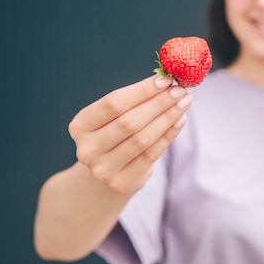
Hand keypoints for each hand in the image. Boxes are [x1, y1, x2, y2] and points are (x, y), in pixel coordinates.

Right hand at [68, 75, 190, 194]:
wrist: (105, 175)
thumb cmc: (114, 135)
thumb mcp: (113, 118)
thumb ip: (134, 100)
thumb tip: (167, 81)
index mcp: (80, 125)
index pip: (113, 103)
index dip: (142, 91)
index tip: (165, 80)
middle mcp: (87, 149)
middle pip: (129, 122)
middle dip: (158, 104)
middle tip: (180, 91)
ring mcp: (103, 169)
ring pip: (142, 139)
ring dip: (167, 118)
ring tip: (183, 103)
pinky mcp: (122, 182)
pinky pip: (151, 155)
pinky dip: (168, 136)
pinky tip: (180, 121)